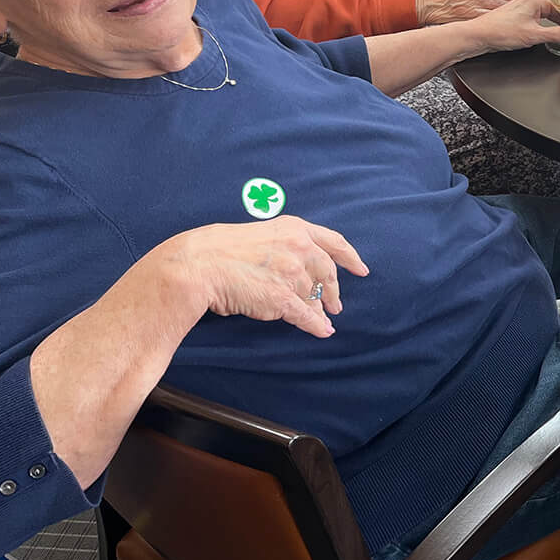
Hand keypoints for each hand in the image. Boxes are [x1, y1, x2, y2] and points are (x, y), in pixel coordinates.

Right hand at [158, 216, 368, 338]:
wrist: (199, 264)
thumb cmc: (220, 248)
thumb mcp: (262, 234)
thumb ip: (285, 245)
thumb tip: (299, 267)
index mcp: (295, 228)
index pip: (334, 242)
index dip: (351, 258)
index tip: (361, 270)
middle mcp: (299, 248)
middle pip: (328, 272)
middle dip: (333, 290)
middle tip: (336, 303)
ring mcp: (292, 273)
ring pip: (314, 296)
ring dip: (319, 310)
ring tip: (323, 318)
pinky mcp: (282, 298)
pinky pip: (305, 315)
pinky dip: (316, 325)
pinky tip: (323, 331)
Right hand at [416, 0, 523, 25]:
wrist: (427, 2)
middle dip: (519, 3)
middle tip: (530, 10)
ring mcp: (473, 4)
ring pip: (499, 7)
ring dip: (512, 13)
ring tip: (520, 19)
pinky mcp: (468, 16)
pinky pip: (487, 19)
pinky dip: (498, 22)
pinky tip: (505, 26)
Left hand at [463, 0, 559, 52]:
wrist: (479, 35)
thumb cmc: (500, 31)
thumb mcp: (533, 35)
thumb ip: (556, 35)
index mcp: (536, 0)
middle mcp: (530, 0)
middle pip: (557, 8)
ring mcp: (523, 7)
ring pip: (549, 12)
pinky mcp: (518, 15)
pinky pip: (540, 17)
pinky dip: (550, 23)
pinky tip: (551, 30)